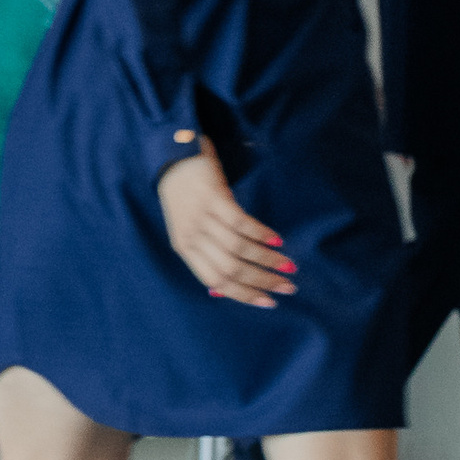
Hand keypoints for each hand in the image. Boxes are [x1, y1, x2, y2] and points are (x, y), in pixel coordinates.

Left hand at [156, 136, 295, 306]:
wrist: (171, 157)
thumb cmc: (186, 196)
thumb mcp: (189, 228)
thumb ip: (206, 252)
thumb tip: (230, 284)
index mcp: (184, 248)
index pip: (215, 281)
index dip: (244, 294)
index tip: (269, 302)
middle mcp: (192, 236)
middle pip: (230, 269)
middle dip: (262, 282)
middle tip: (287, 287)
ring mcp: (201, 217)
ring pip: (238, 249)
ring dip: (267, 260)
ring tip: (288, 266)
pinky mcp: (213, 197)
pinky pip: (240, 222)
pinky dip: (261, 234)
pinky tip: (277, 240)